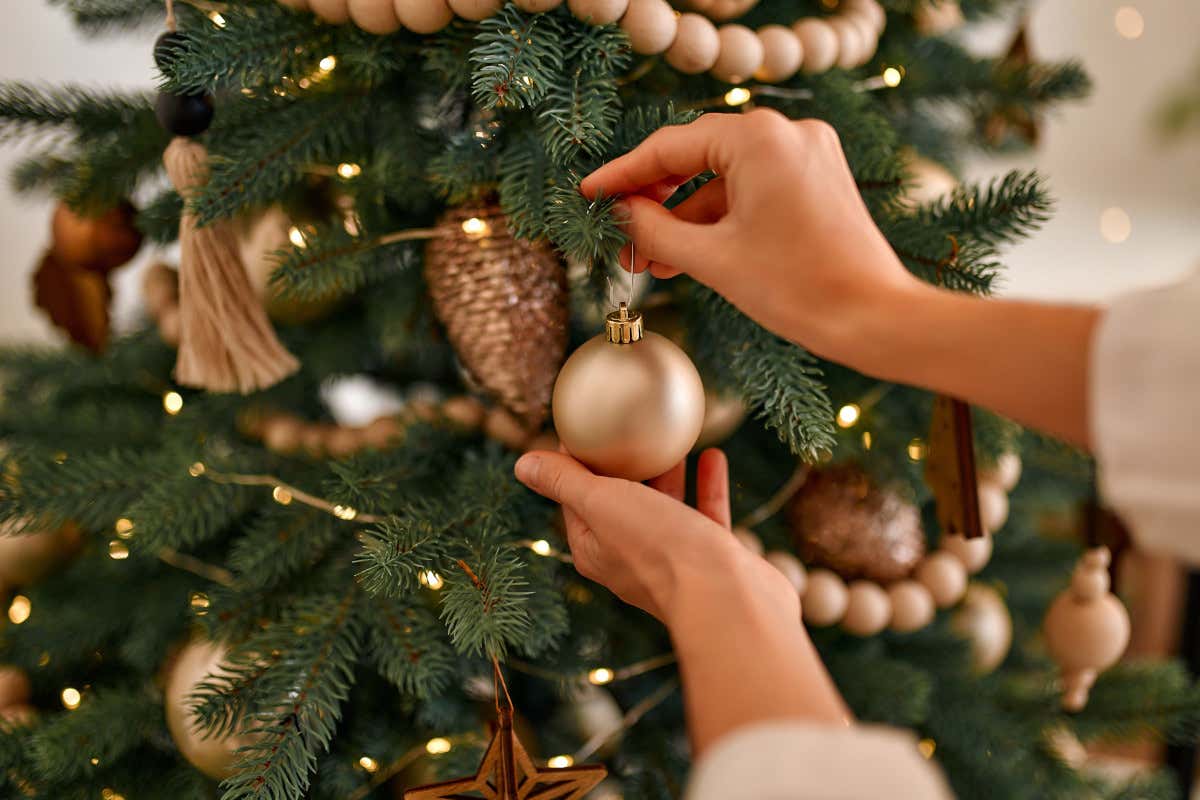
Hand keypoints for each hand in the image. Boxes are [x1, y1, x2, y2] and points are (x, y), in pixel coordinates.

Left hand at [513, 448, 797, 627]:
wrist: (729, 600)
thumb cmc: (661, 550)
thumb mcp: (602, 504)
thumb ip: (564, 482)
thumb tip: (522, 463)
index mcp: (595, 550)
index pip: (575, 500)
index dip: (575, 463)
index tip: (584, 428)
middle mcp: (632, 558)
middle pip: (620, 503)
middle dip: (623, 466)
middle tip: (628, 425)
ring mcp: (675, 561)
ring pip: (666, 509)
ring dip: (667, 474)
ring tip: (670, 438)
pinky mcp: (713, 560)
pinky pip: (707, 515)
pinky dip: (707, 485)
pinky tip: (713, 455)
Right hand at [581, 109, 922, 367]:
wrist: (874, 317)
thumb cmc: (797, 287)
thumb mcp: (711, 259)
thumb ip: (654, 231)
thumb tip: (620, 214)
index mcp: (759, 138)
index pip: (670, 148)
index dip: (623, 175)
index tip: (589, 194)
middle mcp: (786, 132)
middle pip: (697, 159)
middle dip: (656, 204)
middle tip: (621, 238)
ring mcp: (807, 153)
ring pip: (724, 180)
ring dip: (686, 220)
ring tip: (650, 262)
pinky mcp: (818, 179)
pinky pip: (753, 190)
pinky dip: (721, 220)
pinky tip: (690, 256)